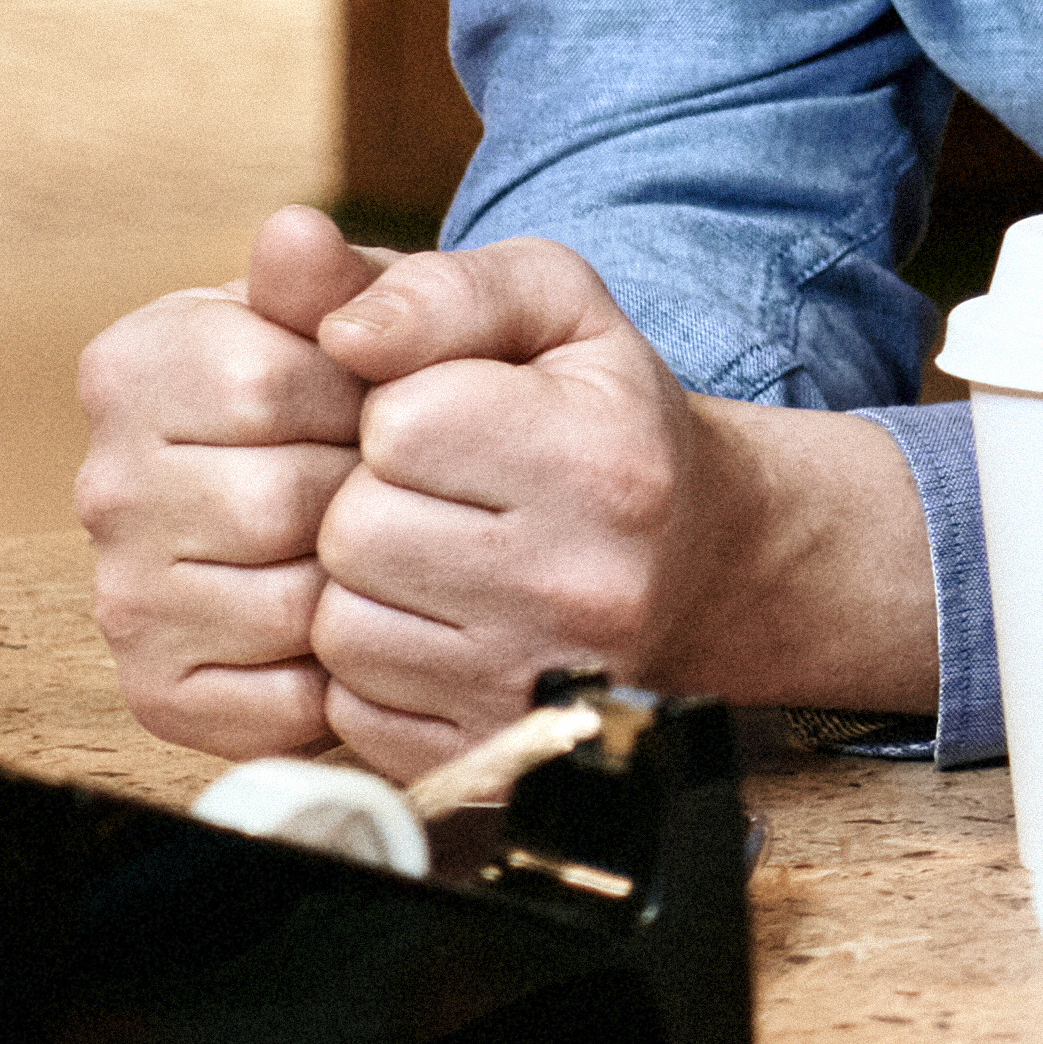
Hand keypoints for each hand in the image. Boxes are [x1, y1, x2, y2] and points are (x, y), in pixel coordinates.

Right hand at [76, 210, 383, 763]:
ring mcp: (123, 598)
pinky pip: (283, 702)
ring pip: (289, 607)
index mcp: (133, 364)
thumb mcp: (387, 308)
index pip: (269, 385)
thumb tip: (293, 232)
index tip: (376, 394)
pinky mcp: (161, 694)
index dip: (363, 394)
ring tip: (375, 547)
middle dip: (366, 493)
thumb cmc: (388, 384)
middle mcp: (102, 485)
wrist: (397, 500)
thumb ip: (345, 275)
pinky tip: (354, 622)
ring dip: (363, 584)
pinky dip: (346, 673)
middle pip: (278, 504)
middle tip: (386, 482)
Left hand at [296, 238, 931, 771]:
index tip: (450, 419)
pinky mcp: (497, 755)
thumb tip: (339, 328)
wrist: (702, 564)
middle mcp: (586, 586)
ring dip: (360, 587)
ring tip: (431, 558)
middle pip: (357, 533)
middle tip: (436, 494)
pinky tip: (431, 626)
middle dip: (370, 500)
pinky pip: (351, 709)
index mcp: (605, 462)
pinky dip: (369, 666)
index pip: (399, 425)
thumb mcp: (553, 309)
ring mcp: (543, 686)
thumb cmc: (603, 417)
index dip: (397, 410)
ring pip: (342, 630)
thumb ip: (441, 288)